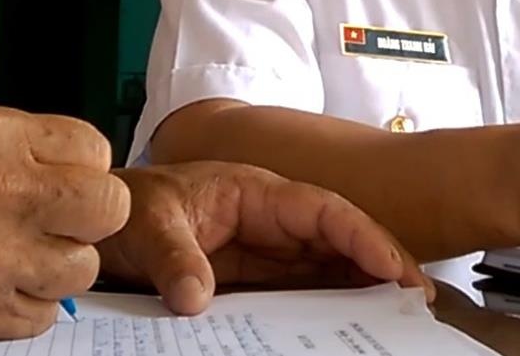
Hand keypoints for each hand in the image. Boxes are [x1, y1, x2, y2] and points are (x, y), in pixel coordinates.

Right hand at [0, 106, 130, 345]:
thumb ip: (18, 146)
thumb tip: (72, 165)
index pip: (94, 148)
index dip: (82, 167)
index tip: (60, 179)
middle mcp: (7, 193)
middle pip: (110, 206)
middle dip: (88, 215)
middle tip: (55, 221)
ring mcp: (0, 258)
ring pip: (84, 267)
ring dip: (58, 265)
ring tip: (14, 255)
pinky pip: (47, 313)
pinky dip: (27, 304)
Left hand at [98, 160, 429, 313]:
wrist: (102, 226)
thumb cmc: (129, 208)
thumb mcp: (148, 225)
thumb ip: (176, 258)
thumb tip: (197, 298)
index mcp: (255, 190)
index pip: (323, 210)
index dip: (363, 236)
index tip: (392, 267)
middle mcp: (271, 219)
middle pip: (339, 239)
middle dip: (381, 264)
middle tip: (417, 302)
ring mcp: (266, 250)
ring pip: (329, 267)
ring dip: (363, 289)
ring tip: (397, 318)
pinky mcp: (256, 278)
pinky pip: (303, 292)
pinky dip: (331, 307)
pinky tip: (349, 328)